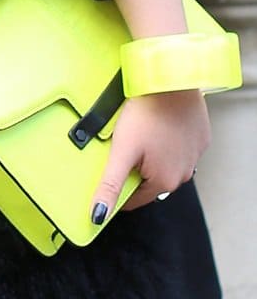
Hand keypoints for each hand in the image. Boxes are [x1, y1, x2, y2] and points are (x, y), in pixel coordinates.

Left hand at [90, 89, 210, 222]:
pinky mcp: (200, 138)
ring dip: (151, 157)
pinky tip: (157, 128)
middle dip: (134, 170)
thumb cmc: (146, 115)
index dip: (118, 188)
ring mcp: (195, 156)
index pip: (134, 199)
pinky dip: (167, 142)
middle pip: (150, 182)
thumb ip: (109, 186)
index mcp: (165, 182)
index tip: (109, 173)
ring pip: (165, 165)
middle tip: (124, 147)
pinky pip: (179, 148)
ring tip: (140, 135)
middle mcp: (185, 174)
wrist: (171, 83)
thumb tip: (98, 216)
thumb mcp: (121, 152)